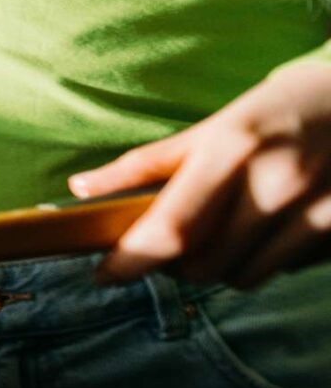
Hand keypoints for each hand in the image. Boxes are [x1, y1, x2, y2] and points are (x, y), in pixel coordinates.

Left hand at [69, 61, 330, 287]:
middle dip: (176, 264)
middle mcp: (275, 183)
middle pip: (203, 266)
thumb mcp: (212, 126)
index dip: (130, 262)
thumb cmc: (278, 110)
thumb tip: (79, 188)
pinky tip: (274, 226)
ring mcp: (318, 210)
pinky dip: (267, 259)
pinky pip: (287, 270)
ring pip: (244, 277)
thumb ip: (148, 164)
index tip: (104, 275)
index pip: (170, 228)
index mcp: (231, 149)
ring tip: (227, 229)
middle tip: (173, 243)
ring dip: (222, 266)